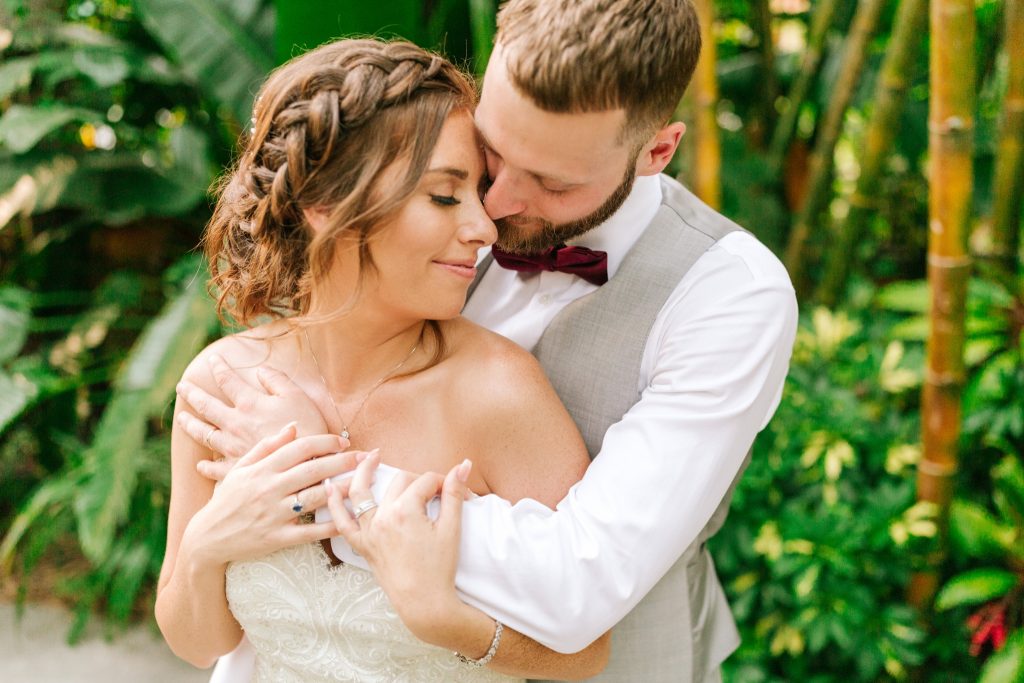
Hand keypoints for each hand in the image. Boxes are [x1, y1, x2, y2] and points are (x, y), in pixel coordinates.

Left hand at [176, 353, 334, 473]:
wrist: (308, 462)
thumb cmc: (307, 427)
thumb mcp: (297, 396)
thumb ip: (277, 380)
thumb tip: (260, 370)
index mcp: (249, 404)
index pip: (228, 381)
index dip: (219, 367)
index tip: (212, 359)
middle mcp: (235, 424)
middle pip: (207, 406)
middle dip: (193, 394)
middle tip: (181, 387)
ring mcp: (233, 448)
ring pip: (204, 434)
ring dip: (191, 425)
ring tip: (181, 419)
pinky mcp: (237, 470)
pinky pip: (215, 468)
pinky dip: (206, 466)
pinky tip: (200, 465)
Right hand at [183, 423, 359, 565]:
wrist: (207, 537)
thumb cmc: (227, 500)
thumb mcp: (241, 468)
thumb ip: (267, 446)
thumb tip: (292, 426)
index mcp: (262, 469)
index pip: (299, 448)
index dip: (325, 442)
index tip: (344, 442)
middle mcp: (269, 489)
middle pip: (313, 470)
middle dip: (343, 462)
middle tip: (367, 458)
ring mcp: (274, 514)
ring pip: (315, 498)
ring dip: (342, 490)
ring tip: (364, 484)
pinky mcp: (277, 538)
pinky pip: (309, 532)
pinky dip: (330, 526)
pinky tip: (349, 520)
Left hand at [325, 453, 473, 643]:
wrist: (424, 603)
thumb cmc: (440, 568)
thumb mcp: (451, 528)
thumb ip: (454, 494)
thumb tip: (464, 464)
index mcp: (406, 510)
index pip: (426, 482)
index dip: (443, 483)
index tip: (454, 491)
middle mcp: (383, 516)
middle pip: (400, 482)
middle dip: (417, 479)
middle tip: (433, 489)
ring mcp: (369, 530)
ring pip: (362, 492)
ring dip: (363, 471)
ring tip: (369, 456)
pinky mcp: (362, 545)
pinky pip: (342, 522)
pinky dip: (335, 504)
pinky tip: (330, 488)